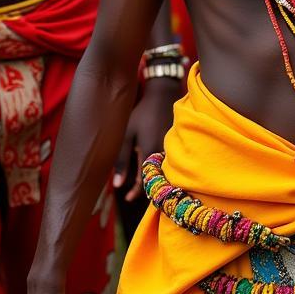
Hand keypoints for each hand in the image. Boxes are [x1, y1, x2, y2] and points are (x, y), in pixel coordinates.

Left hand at [113, 77, 182, 202]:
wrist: (162, 95)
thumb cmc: (141, 114)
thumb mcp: (126, 135)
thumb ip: (121, 160)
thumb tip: (117, 185)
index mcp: (150, 152)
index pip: (144, 181)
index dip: (136, 192)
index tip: (127, 198)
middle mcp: (164, 153)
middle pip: (156, 179)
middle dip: (145, 187)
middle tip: (132, 193)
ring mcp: (172, 148)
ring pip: (164, 171)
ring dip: (153, 177)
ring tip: (141, 181)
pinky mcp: (177, 144)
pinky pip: (169, 161)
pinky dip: (160, 167)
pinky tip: (152, 166)